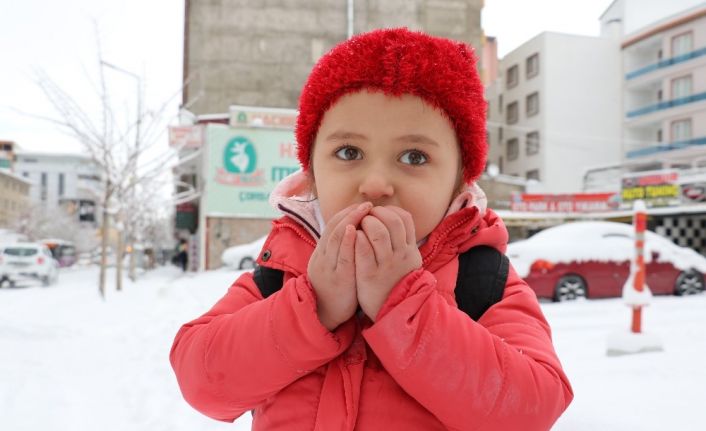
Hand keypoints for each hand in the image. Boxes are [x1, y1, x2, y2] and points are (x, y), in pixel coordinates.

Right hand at [308, 202, 371, 329]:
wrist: (323, 314)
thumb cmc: (334, 289)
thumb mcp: (334, 266)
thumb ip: (340, 251)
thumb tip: (353, 233)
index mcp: (322, 252)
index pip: (332, 226)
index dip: (346, 214)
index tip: (360, 205)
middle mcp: (323, 256)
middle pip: (334, 228)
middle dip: (351, 213)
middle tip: (366, 204)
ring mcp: (329, 266)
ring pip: (336, 238)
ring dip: (350, 221)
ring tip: (363, 210)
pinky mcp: (337, 278)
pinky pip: (342, 256)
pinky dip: (347, 242)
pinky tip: (355, 230)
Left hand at [355, 206, 421, 320]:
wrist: (393, 311)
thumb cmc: (395, 282)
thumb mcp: (407, 261)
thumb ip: (403, 242)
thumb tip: (396, 219)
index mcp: (409, 249)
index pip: (405, 218)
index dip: (390, 210)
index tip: (378, 212)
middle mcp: (400, 254)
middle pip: (392, 221)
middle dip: (376, 213)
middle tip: (365, 216)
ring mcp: (385, 264)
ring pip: (378, 233)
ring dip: (366, 223)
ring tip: (358, 226)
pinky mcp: (369, 274)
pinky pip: (363, 250)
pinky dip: (356, 239)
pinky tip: (352, 237)